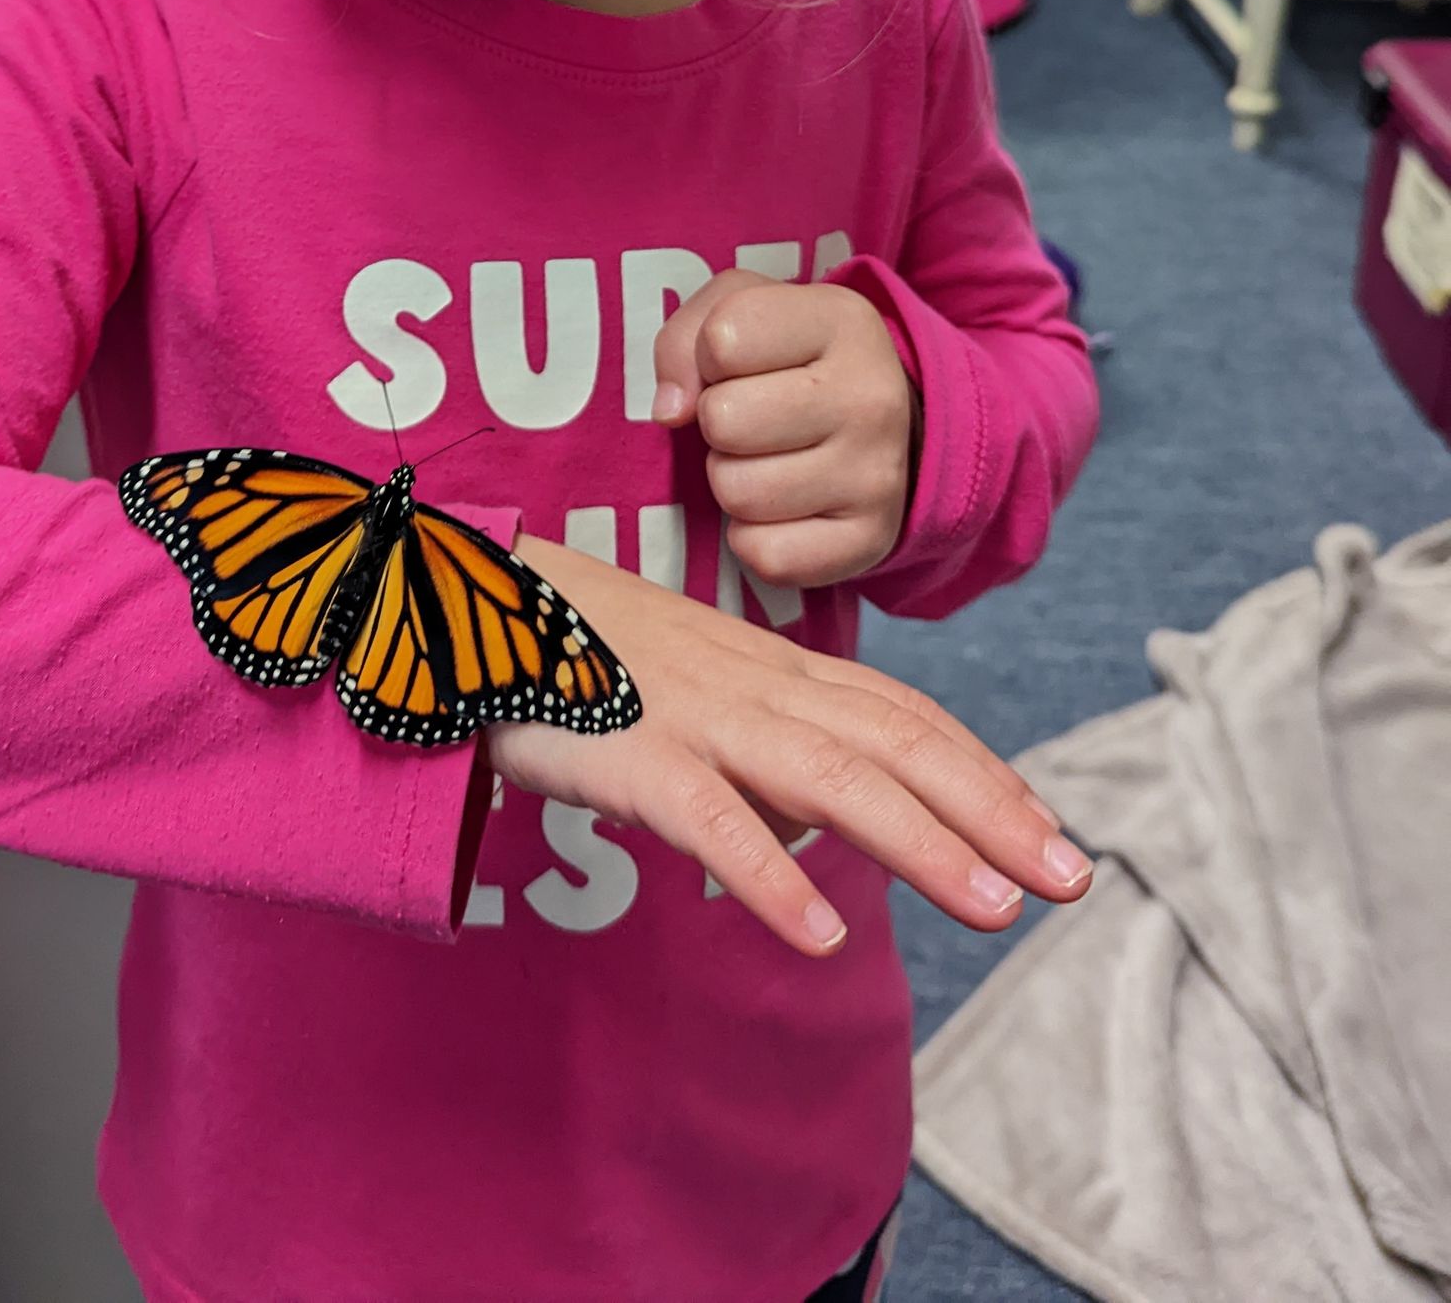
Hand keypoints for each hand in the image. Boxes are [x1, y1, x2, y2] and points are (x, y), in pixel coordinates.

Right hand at [486, 532, 1091, 956]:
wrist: (463, 600)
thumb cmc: (577, 652)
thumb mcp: (691, 686)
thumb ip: (765, 739)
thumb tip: (832, 818)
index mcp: (770, 667)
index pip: (904, 715)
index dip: (986, 772)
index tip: (1053, 833)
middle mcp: (751, 683)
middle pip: (895, 743)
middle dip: (993, 811)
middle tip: (1073, 880)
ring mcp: (692, 715)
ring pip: (830, 778)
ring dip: (923, 843)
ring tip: (997, 908)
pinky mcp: (626, 751)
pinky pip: (708, 819)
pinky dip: (768, 875)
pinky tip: (820, 935)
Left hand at [653, 269, 913, 588]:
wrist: (887, 429)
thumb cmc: (792, 360)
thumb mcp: (741, 313)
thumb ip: (685, 338)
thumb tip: (670, 412)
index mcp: (842, 320)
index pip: (722, 339)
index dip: (709, 358)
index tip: (740, 367)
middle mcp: (871, 396)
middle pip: (723, 420)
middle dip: (718, 423)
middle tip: (752, 421)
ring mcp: (877, 474)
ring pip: (736, 492)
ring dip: (732, 481)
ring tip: (767, 460)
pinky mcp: (871, 540)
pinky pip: (765, 555)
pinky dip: (755, 538)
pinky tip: (782, 508)